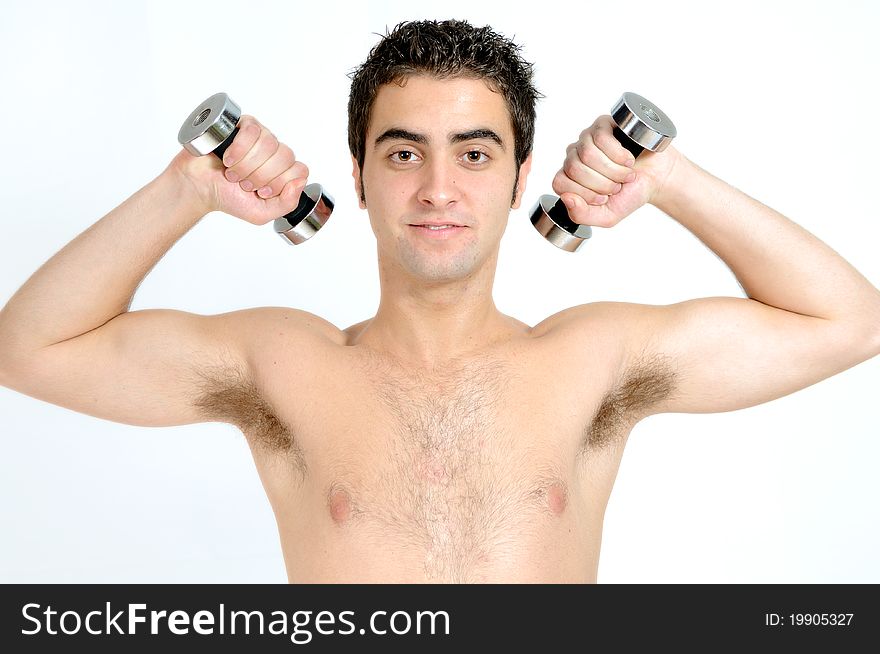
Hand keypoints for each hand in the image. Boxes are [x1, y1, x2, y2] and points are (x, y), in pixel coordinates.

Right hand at [169, 115, 308, 224]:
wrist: (199, 188)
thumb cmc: (228, 198)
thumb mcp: (261, 213)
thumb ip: (287, 204)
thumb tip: (299, 182)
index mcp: (283, 171)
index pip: (300, 170)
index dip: (280, 183)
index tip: (262, 191)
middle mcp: (275, 152)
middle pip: (285, 157)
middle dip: (261, 176)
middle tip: (244, 184)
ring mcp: (261, 137)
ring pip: (269, 144)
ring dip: (248, 164)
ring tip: (233, 173)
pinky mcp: (243, 125)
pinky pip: (253, 131)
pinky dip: (240, 148)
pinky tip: (229, 158)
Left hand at [551, 115, 680, 227]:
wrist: (657, 178)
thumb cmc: (630, 194)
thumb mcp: (606, 215)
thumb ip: (581, 215)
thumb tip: (566, 198)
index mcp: (569, 177)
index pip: (559, 183)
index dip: (584, 193)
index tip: (603, 198)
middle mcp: (574, 156)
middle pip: (574, 168)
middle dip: (602, 183)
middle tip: (618, 185)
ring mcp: (587, 139)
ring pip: (587, 154)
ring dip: (613, 170)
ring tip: (625, 174)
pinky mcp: (603, 125)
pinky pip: (601, 138)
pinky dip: (618, 154)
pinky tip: (627, 159)